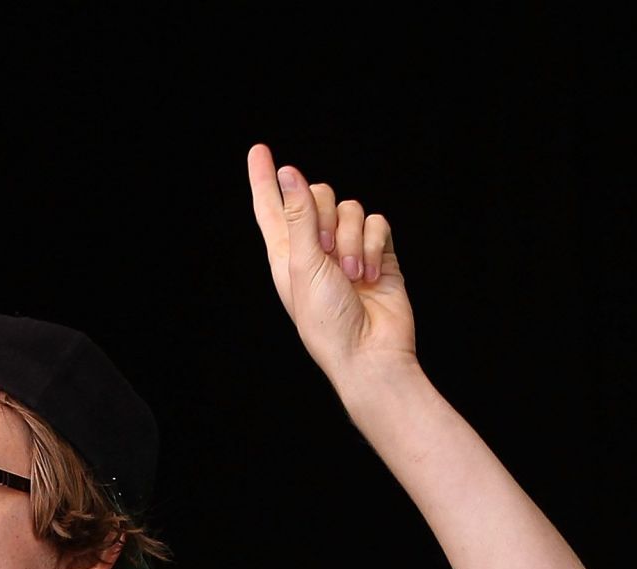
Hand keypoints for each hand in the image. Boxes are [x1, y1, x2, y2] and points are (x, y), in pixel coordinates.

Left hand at [247, 142, 416, 382]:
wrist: (368, 350)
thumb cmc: (326, 318)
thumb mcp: (304, 263)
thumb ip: (298, 214)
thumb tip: (287, 173)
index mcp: (284, 252)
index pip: (269, 206)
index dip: (264, 178)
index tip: (258, 150)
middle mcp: (313, 247)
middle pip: (318, 196)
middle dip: (326, 217)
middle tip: (326, 253)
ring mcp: (346, 248)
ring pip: (351, 209)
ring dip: (352, 240)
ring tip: (350, 275)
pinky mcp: (377, 252)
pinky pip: (377, 223)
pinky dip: (374, 245)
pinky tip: (370, 274)